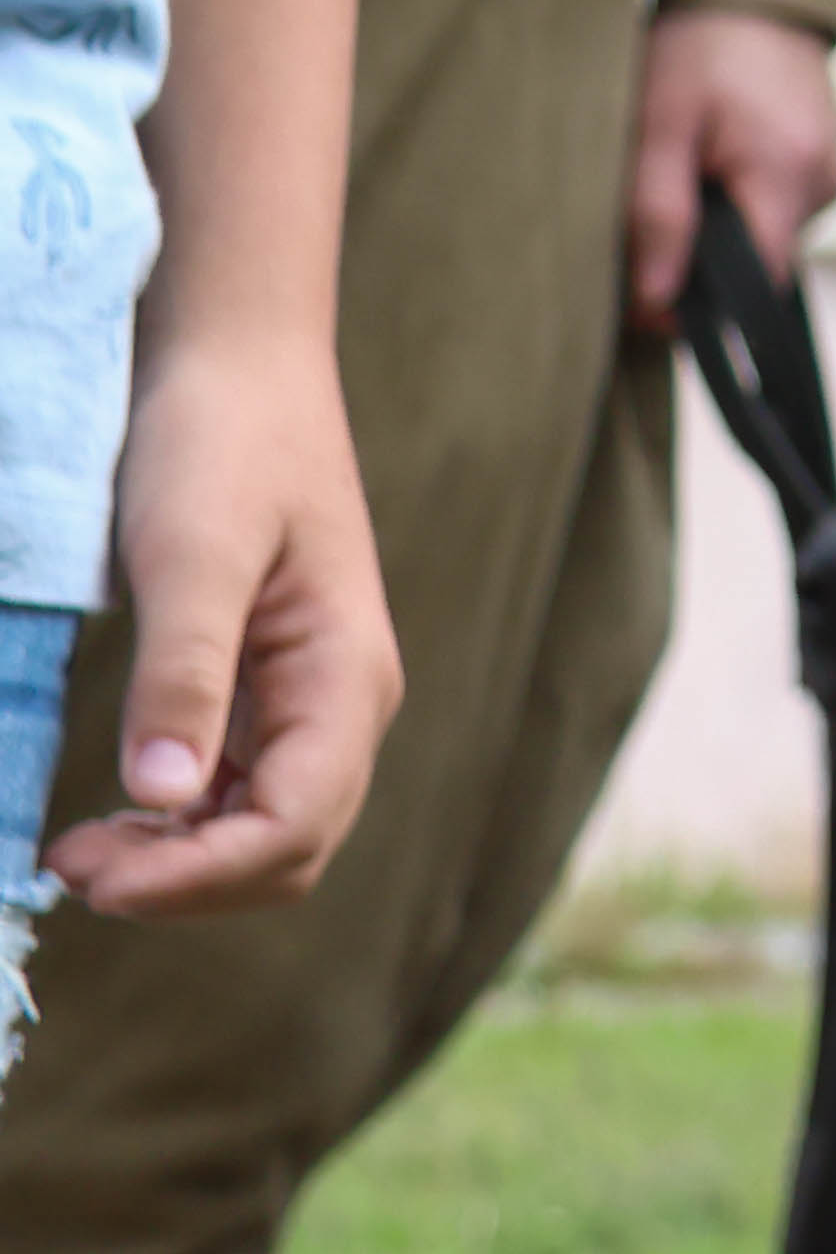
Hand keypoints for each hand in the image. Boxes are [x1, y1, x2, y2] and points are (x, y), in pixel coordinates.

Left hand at [48, 322, 399, 914]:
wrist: (238, 371)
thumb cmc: (220, 446)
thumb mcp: (190, 554)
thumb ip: (184, 673)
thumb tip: (166, 796)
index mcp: (347, 677)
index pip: (294, 826)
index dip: (198, 875)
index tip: (90, 874)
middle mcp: (347, 703)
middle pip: (290, 849)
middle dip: (186, 882)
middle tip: (69, 864)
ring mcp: (316, 700)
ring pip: (269, 834)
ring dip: (183, 865)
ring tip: (81, 849)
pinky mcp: (276, 691)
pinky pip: (248, 795)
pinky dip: (186, 829)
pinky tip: (124, 812)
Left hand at [625, 6, 835, 333]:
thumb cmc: (699, 48)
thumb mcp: (658, 125)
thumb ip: (657, 213)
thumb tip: (657, 296)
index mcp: (789, 175)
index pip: (760, 283)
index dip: (702, 304)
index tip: (649, 296)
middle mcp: (827, 181)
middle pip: (762, 260)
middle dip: (704, 251)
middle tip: (653, 206)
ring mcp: (834, 169)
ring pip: (769, 232)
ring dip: (724, 219)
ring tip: (689, 164)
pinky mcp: (827, 158)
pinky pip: (781, 202)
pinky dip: (744, 193)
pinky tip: (718, 155)